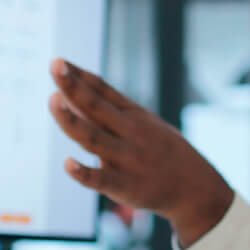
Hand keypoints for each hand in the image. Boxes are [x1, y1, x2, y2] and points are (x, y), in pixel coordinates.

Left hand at [48, 59, 234, 246]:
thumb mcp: (142, 123)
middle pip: (96, 107)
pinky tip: (68, 164)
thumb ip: (105, 109)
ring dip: (72, 120)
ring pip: (92, 138)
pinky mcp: (124, 186)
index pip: (102, 91)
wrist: (195, 187)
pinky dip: (84, 173)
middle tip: (55, 66)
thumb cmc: (161, 151)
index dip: (80, 76)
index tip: (59, 61)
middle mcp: (129, 132)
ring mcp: (126, 159)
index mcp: (133, 114)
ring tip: (53, 100)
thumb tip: (67, 92)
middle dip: (74, 87)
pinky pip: (100, 180)